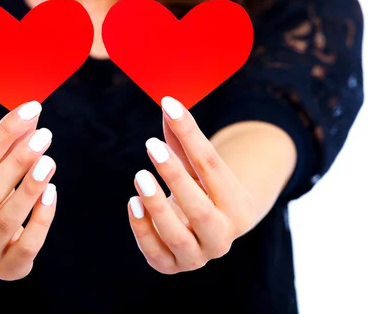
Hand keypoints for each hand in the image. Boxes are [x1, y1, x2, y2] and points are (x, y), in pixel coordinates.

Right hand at [0, 101, 57, 280]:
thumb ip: (6, 148)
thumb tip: (32, 116)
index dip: (5, 133)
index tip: (31, 110)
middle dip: (18, 161)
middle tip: (44, 136)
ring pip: (7, 220)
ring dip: (31, 188)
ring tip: (49, 161)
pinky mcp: (7, 270)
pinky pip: (28, 244)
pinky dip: (42, 217)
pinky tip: (51, 192)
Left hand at [127, 96, 255, 274]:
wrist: (208, 229)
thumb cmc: (201, 187)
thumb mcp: (197, 164)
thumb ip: (183, 137)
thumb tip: (167, 100)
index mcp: (235, 204)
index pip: (212, 167)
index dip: (190, 136)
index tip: (169, 108)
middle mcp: (221, 235)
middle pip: (200, 210)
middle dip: (175, 177)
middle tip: (152, 147)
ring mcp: (197, 256)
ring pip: (178, 237)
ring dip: (157, 207)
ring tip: (139, 176)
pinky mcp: (171, 266)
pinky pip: (155, 253)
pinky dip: (142, 229)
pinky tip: (133, 203)